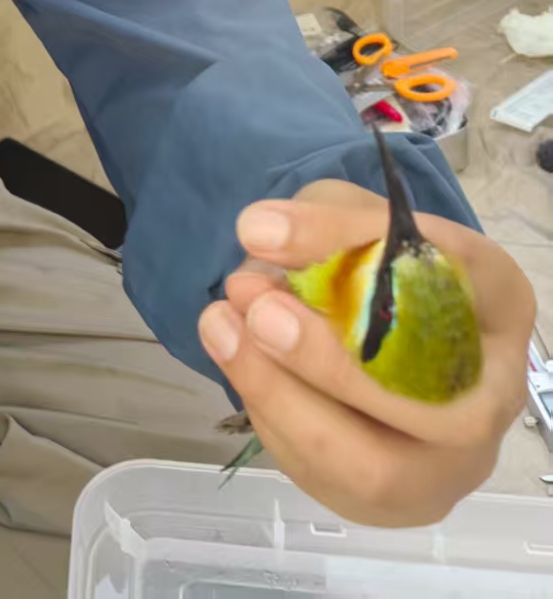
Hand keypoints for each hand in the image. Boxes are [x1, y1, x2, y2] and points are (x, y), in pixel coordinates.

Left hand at [198, 179, 535, 526]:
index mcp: (497, 303)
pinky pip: (330, 479)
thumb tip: (258, 234)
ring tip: (220, 326)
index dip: (360, 274)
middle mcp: (490, 395)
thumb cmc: (376, 262)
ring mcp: (447, 461)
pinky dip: (274, 420)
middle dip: (328, 364)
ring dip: (281, 396)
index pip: (448, 286)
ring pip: (372, 466)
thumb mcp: (353, 217)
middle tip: (252, 307)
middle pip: (429, 411)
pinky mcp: (392, 499)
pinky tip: (238, 363)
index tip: (266, 236)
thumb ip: (319, 224)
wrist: (378, 319)